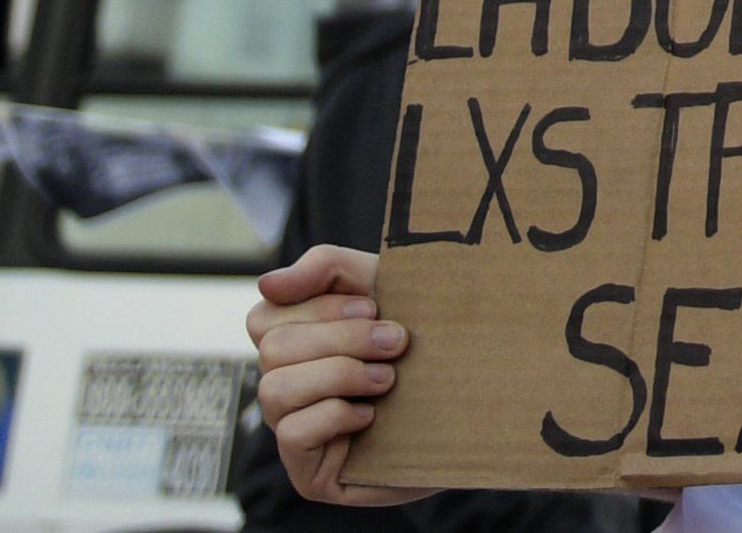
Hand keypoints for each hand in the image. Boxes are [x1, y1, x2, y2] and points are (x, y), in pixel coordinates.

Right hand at [246, 246, 414, 506]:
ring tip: (388, 379)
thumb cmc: (427, 340)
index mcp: (296, 344)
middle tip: (396, 342)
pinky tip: (371, 415)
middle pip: (274, 349)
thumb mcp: (385, 287)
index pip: (264, 316)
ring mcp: (292, 431)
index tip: (373, 307)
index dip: (318, 307)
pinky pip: (292, 434)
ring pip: (275, 389)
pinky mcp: (308, 473)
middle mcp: (284, 386)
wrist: (477, 403)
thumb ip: (328, 268)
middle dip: (342, 339)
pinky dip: (335, 415)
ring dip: (341, 375)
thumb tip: (268, 283)